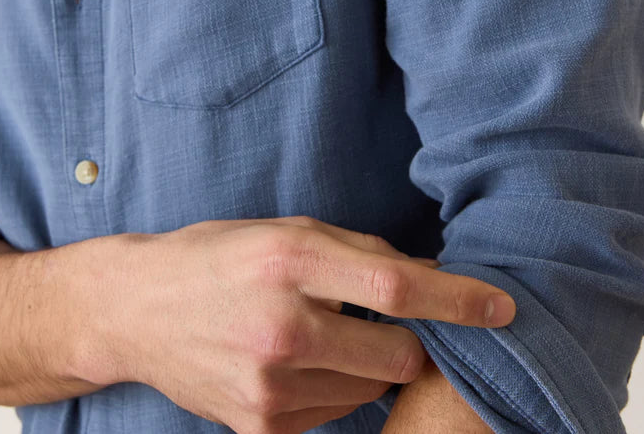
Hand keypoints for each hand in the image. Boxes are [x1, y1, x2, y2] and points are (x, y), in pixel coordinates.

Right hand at [77, 216, 514, 433]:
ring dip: (370, 364)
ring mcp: (270, 387)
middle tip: (389, 321)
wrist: (140, 309)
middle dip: (412, 341)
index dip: (458, 300)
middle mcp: (283, 328)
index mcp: (291, 261)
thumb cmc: (220, 256)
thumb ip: (360, 252)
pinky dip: (337, 388)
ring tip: (327, 335)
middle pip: (399, 354)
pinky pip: (336, 414)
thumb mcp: (288, 229)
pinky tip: (301, 362)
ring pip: (372, 388)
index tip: (503, 307)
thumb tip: (430, 278)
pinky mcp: (261, 428)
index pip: (396, 286)